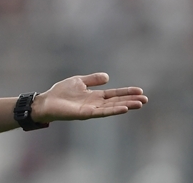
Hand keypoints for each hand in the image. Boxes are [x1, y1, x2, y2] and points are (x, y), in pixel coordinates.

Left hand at [31, 73, 147, 122]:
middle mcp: (95, 103)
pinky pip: (102, 112)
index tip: (140, 91)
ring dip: (126, 106)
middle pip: (117, 101)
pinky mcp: (85, 114)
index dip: (126, 92)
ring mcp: (92, 109)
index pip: (114, 94)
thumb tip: (108, 77)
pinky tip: (123, 108)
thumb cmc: (61, 92)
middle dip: (131, 100)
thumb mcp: (79, 81)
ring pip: (112, 107)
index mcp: (95, 96)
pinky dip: (113, 110)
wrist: (46, 101)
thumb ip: (93, 80)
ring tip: (139, 104)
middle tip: (146, 99)